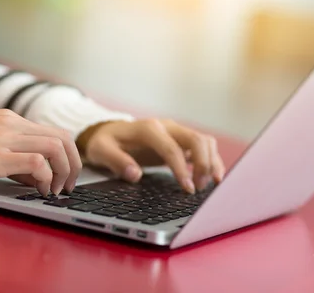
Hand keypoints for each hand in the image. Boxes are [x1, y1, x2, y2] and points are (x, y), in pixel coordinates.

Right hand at [0, 109, 80, 195]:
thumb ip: (15, 156)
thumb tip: (41, 176)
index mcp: (11, 120)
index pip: (54, 131)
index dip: (68, 154)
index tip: (66, 174)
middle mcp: (12, 124)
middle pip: (62, 137)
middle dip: (74, 163)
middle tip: (70, 184)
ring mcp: (5, 137)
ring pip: (55, 147)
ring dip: (64, 171)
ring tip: (57, 189)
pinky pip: (37, 162)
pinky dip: (46, 178)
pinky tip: (41, 190)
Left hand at [77, 119, 224, 192]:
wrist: (108, 131)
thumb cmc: (105, 142)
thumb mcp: (101, 150)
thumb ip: (116, 161)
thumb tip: (135, 175)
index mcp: (147, 129)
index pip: (171, 148)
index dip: (181, 169)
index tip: (187, 188)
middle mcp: (166, 127)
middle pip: (196, 140)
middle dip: (203, 164)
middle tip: (199, 188)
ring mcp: (175, 132)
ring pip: (204, 141)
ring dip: (211, 162)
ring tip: (208, 185)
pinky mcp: (180, 140)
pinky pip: (203, 147)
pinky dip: (211, 160)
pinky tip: (212, 178)